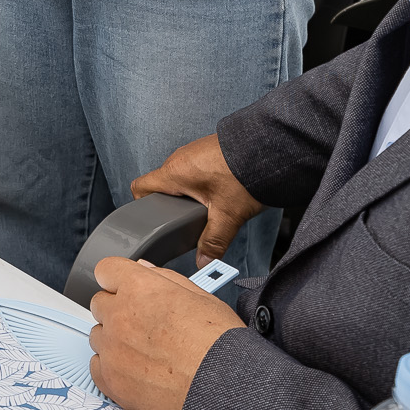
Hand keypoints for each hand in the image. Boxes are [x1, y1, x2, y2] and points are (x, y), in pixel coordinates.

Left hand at [88, 255, 243, 409]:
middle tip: (145, 326)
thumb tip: (145, 269)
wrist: (226, 393)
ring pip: (98, 335)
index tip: (125, 289)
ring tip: (148, 354)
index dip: (118, 280)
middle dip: (118, 310)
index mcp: (139, 288)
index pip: (106, 270)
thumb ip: (166, 279)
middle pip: (100, 304)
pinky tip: (138, 373)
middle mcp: (119, 315)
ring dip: (115, 340)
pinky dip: (112, 368)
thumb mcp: (203, 299)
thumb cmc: (222, 348)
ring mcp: (112, 348)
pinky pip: (97, 366)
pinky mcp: (110, 380)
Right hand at [131, 132, 265, 267]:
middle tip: (189, 222)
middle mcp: (179, 159)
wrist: (269, 147)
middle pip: (162, 186)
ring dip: (190, 194)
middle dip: (172, 206)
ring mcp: (194, 152)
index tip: (156, 220)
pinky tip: (222, 193)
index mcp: (174, 172)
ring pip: (181, 178)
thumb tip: (204, 262)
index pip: (140, 187)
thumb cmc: (245, 172)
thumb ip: (213, 241)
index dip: (143, 206)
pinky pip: (196, 169)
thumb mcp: (228, 215)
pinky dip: (203, 183)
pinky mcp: (208, 151)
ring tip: (209, 208)